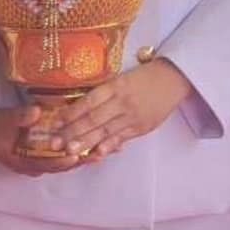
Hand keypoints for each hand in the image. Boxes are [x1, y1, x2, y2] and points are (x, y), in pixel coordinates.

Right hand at [0, 105, 96, 176]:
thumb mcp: (2, 121)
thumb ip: (19, 117)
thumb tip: (37, 111)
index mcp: (24, 162)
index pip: (48, 164)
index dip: (64, 161)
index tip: (78, 156)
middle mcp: (34, 165)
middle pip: (62, 165)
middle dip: (82, 159)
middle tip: (103, 153)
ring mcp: (38, 161)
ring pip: (65, 161)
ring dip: (83, 155)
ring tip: (106, 149)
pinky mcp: (41, 154)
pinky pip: (63, 154)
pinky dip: (77, 149)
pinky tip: (93, 143)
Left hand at [46, 60, 193, 161]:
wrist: (174, 79)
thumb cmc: (145, 75)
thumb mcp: (123, 77)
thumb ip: (104, 92)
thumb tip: (80, 107)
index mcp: (117, 86)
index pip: (90, 101)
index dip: (72, 112)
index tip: (56, 121)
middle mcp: (123, 102)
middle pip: (94, 119)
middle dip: (73, 132)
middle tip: (55, 142)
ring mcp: (132, 117)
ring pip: (105, 131)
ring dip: (86, 142)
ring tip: (70, 150)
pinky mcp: (141, 128)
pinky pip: (121, 138)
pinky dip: (108, 146)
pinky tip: (96, 153)